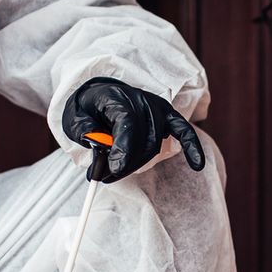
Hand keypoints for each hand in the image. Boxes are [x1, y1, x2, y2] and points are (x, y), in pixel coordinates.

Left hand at [61, 77, 205, 182]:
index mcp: (117, 96)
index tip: (111, 170)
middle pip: (143, 140)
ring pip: (155, 144)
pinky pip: (184, 131)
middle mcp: (141, 100)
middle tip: (105, 177)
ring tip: (115, 173)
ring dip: (138, 164)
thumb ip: (84, 131)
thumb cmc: (87, 108)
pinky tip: (197, 165)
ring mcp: (157, 107)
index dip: (121, 150)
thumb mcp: (74, 117)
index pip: (128, 125)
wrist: (99, 93)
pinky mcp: (167, 116)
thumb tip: (98, 148)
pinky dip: (192, 147)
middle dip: (125, 164)